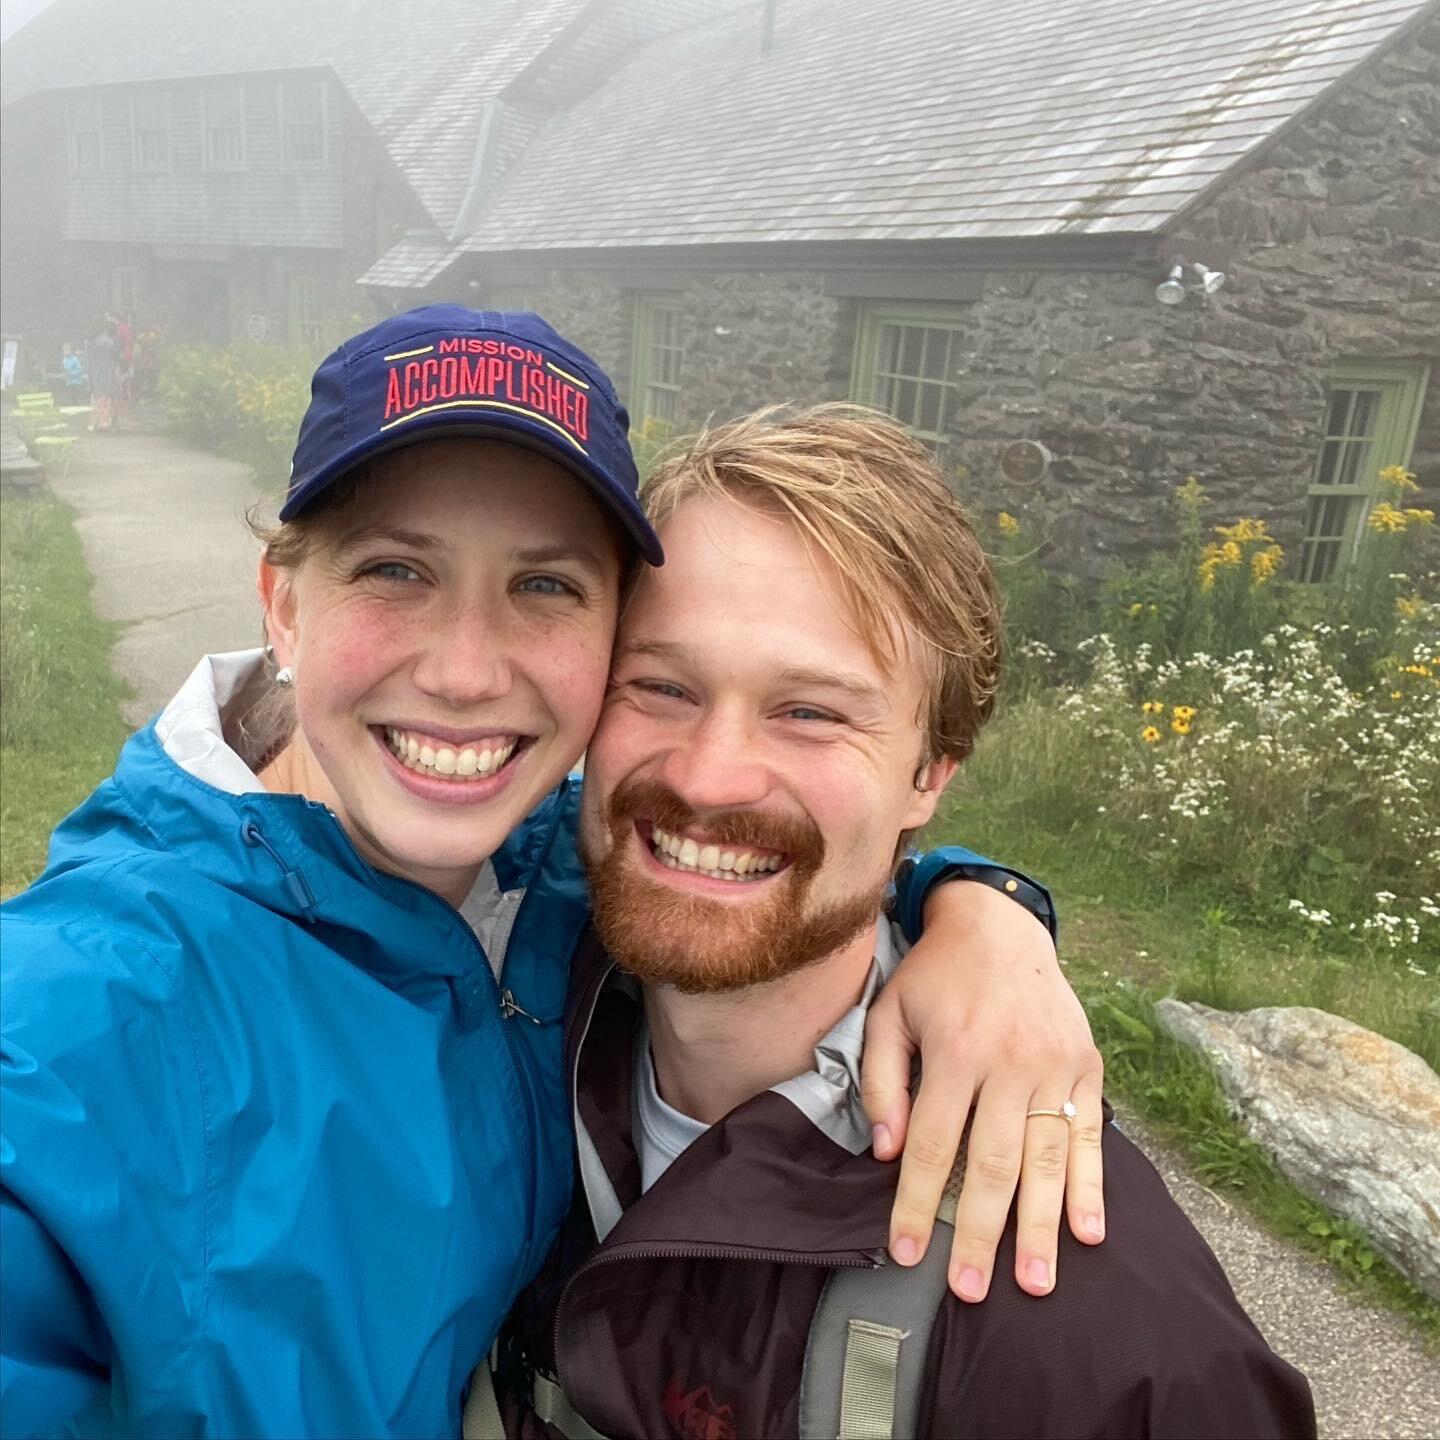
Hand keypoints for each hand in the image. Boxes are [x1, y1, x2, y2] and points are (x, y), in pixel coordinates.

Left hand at [862, 881, 1104, 1300]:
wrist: (999, 926)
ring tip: (1034, 1283)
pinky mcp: (1087, 1065)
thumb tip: (886, 1151)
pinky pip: (1092, 1134)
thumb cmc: (934, 977)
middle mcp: (1010, 1062)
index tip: (906, 1254)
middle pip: (994, 1163)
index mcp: (957, 1051)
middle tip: (968, 1290)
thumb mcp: (889, 1013)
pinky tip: (1089, 1233)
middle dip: (980, 1233)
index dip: (918, 1204)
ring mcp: (1056, 1065)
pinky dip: (1092, 1186)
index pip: (935, 1145)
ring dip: (1041, 1226)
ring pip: (1048, 1159)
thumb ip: (881, 1081)